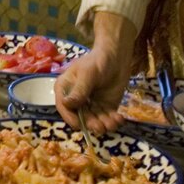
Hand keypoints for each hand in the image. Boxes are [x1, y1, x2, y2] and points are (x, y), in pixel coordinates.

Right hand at [54, 11, 136, 135]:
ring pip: (94, 120)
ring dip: (103, 125)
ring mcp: (91, 104)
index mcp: (65, 89)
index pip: (64, 107)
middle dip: (91, 123)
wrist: (118, 57)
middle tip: (101, 127)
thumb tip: (67, 104)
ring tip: (113, 123)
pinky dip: (113, 121)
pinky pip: (106, 118)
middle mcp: (76, 100)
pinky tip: (119, 118)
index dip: (70, 117)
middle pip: (80, 117)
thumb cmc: (98, 61)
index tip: (79, 124)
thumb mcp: (87, 74)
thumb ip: (79, 90)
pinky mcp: (104, 107)